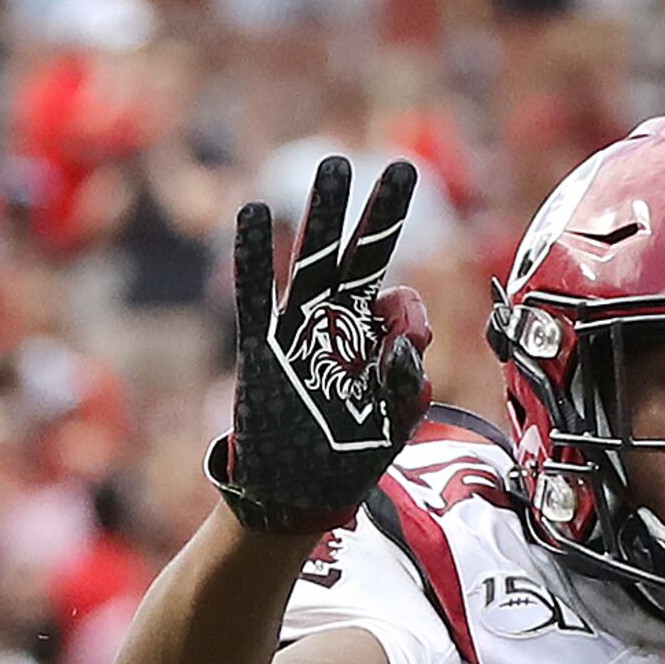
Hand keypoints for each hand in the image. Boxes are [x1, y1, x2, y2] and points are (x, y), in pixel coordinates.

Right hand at [209, 155, 431, 536]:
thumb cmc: (344, 459)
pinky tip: (256, 213)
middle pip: (361, 258)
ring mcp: (298, 330)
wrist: (291, 496)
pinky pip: (256, 293)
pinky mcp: (260, 346)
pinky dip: (255, 256)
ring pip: (313, 262)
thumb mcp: (390, 430)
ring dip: (325, 216)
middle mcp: (338, 326)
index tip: (402, 339)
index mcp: (373, 345)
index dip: (407, 315)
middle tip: (404, 170)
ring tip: (336, 168)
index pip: (399, 303)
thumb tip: (408, 338)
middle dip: (381, 216)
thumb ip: (406, 387)